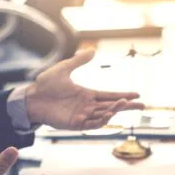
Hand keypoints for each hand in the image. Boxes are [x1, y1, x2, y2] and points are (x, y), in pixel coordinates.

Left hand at [26, 49, 143, 130]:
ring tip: (124, 103)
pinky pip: (92, 125)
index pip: (110, 96)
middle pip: (112, 107)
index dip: (124, 95)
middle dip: (127, 106)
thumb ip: (78, 61)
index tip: (137, 94)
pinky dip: (102, 120)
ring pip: (104, 115)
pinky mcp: (75, 124)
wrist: (31, 99)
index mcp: (87, 94)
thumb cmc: (45, 85)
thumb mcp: (63, 69)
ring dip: (115, 110)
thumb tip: (92, 50)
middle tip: (142, 105)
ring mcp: (82, 116)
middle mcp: (88, 106)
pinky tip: (109, 114)